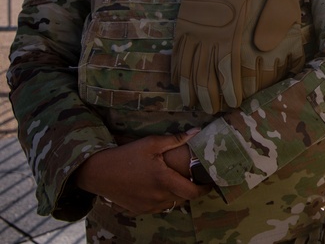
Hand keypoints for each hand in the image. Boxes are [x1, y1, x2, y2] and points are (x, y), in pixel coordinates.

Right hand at [74, 130, 211, 214]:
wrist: (98, 172)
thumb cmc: (126, 155)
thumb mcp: (151, 143)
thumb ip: (175, 140)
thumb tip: (197, 132)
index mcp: (164, 180)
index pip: (192, 192)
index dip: (204, 190)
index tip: (209, 184)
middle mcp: (158, 197)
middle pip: (183, 198)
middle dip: (190, 189)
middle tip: (192, 178)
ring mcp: (148, 205)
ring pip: (171, 204)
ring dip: (177, 195)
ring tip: (176, 182)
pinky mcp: (138, 209)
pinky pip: (158, 208)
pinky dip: (163, 200)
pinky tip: (159, 188)